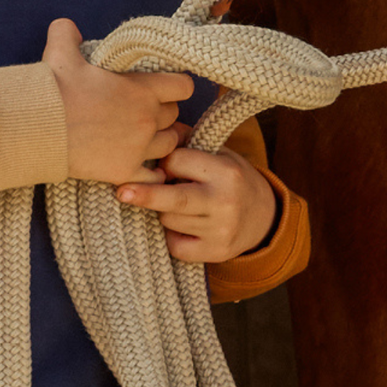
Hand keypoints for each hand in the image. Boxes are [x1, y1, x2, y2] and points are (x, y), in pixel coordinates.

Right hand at [43, 19, 194, 184]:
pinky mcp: (124, 172)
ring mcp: (138, 149)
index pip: (183, 86)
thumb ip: (68, 33)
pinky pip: (154, 177)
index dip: (176, 85)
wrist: (34, 128)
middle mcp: (146, 119)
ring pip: (169, 145)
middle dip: (163, 112)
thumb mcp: (60, 52)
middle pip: (175, 115)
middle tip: (143, 111)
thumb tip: (67, 26)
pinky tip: (143, 167)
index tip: (163, 87)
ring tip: (142, 137)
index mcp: (142, 89)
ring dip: (160, 140)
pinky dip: (152, 173)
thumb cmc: (53, 89)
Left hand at [115, 129, 278, 263]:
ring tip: (181, 206)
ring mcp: (220, 230)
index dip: (167, 162)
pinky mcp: (214, 253)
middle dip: (146, 194)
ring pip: (169, 220)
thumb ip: (189, 144)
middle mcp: (225, 201)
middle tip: (122, 192)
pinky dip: (173, 236)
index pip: (179, 162)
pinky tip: (185, 227)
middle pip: (175, 198)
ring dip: (164, 212)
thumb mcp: (219, 155)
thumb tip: (155, 133)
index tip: (166, 165)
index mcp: (226, 171)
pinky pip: (176, 246)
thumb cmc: (232, 180)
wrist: (264, 218)